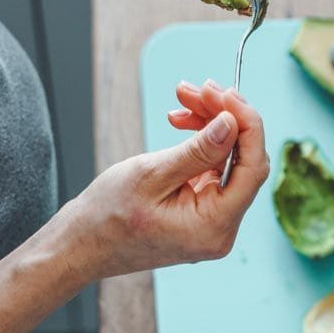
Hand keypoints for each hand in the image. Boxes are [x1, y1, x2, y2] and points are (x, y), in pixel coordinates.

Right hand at [68, 81, 268, 280]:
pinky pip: (213, 166)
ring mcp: (213, 218)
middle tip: (198, 88)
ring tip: (183, 98)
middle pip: (243, 159)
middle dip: (224, 117)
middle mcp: (221, 227)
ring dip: (210, 122)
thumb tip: (232, 123)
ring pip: (228, 158)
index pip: (253, 168)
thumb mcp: (151, 175)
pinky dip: (201, 140)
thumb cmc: (107, 217)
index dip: (246, 124)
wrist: (81, 244)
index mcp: (214, 226)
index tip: (225, 94)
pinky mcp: (201, 207)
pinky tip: (181, 121)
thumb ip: (198, 150)